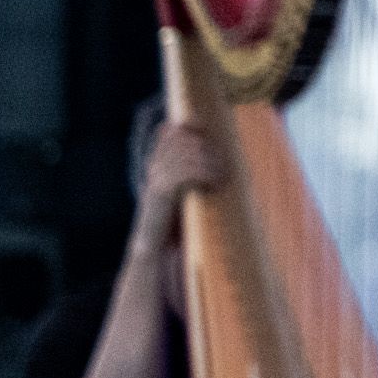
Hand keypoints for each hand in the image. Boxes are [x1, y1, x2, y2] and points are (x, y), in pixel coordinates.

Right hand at [135, 121, 226, 250]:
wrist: (155, 249)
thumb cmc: (176, 219)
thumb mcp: (185, 189)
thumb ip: (194, 170)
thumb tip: (224, 155)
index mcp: (158, 163)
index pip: (170, 132)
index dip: (192, 129)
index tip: (212, 138)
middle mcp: (154, 167)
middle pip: (180, 140)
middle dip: (206, 145)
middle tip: (224, 161)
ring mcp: (155, 179)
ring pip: (184, 154)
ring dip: (208, 160)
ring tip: (222, 173)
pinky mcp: (160, 194)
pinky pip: (183, 173)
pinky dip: (203, 174)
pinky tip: (215, 182)